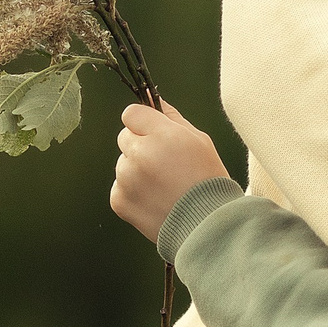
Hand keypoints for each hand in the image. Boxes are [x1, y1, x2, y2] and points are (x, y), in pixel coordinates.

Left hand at [111, 101, 230, 243]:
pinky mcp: (119, 200)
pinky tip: (155, 199)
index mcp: (161, 135)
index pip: (131, 113)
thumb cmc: (208, 180)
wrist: (206, 225)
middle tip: (164, 163)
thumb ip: (174, 119)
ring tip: (163, 185)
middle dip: (140, 145)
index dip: (143, 122)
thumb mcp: (200, 141)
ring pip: (123, 163)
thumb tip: (156, 101)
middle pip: (125, 137)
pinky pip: (119, 186)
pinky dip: (132, 191)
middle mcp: (139, 154)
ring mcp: (126, 178)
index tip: (154, 132)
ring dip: (136, 170)